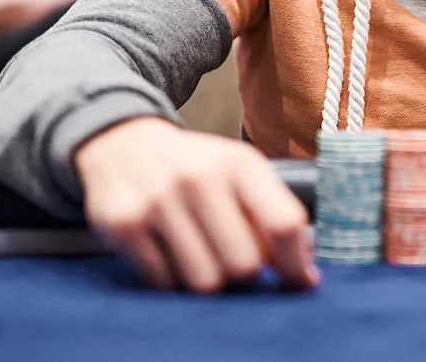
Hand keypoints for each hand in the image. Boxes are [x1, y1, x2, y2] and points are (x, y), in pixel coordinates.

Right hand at [74, 117, 316, 292]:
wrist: (123, 143)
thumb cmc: (195, 167)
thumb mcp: (238, 174)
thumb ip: (271, 216)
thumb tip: (303, 275)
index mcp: (239, 163)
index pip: (284, 223)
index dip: (295, 263)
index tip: (298, 283)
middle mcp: (200, 178)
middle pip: (243, 264)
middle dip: (243, 275)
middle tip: (232, 262)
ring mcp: (159, 201)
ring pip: (204, 283)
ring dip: (206, 282)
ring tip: (199, 257)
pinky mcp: (125, 225)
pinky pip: (164, 283)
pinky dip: (171, 281)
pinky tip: (168, 254)